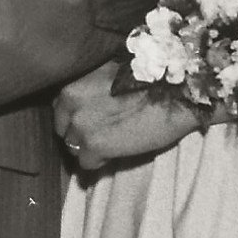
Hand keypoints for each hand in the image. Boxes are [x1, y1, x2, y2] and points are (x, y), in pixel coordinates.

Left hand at [53, 64, 201, 168]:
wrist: (176, 92)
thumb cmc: (151, 79)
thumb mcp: (111, 73)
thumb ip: (92, 88)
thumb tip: (88, 106)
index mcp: (75, 80)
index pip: (61, 107)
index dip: (77, 116)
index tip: (94, 120)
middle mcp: (70, 100)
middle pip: (64, 129)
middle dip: (80, 134)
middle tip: (104, 133)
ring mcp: (80, 123)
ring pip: (73, 148)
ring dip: (90, 148)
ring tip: (113, 142)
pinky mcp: (94, 144)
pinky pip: (86, 164)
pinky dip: (100, 162)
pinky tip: (116, 153)